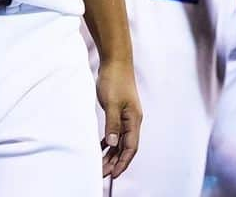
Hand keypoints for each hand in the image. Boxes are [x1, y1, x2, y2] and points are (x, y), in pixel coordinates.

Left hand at [96, 57, 141, 177]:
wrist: (116, 60)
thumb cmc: (115, 79)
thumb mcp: (112, 103)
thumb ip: (112, 124)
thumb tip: (113, 144)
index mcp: (134, 119)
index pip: (131, 147)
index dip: (123, 163)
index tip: (113, 175)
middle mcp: (132, 119)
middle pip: (126, 146)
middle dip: (116, 162)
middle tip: (102, 174)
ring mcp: (126, 115)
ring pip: (121, 140)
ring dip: (112, 153)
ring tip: (101, 165)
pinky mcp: (120, 110)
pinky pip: (116, 131)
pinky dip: (110, 141)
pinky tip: (102, 147)